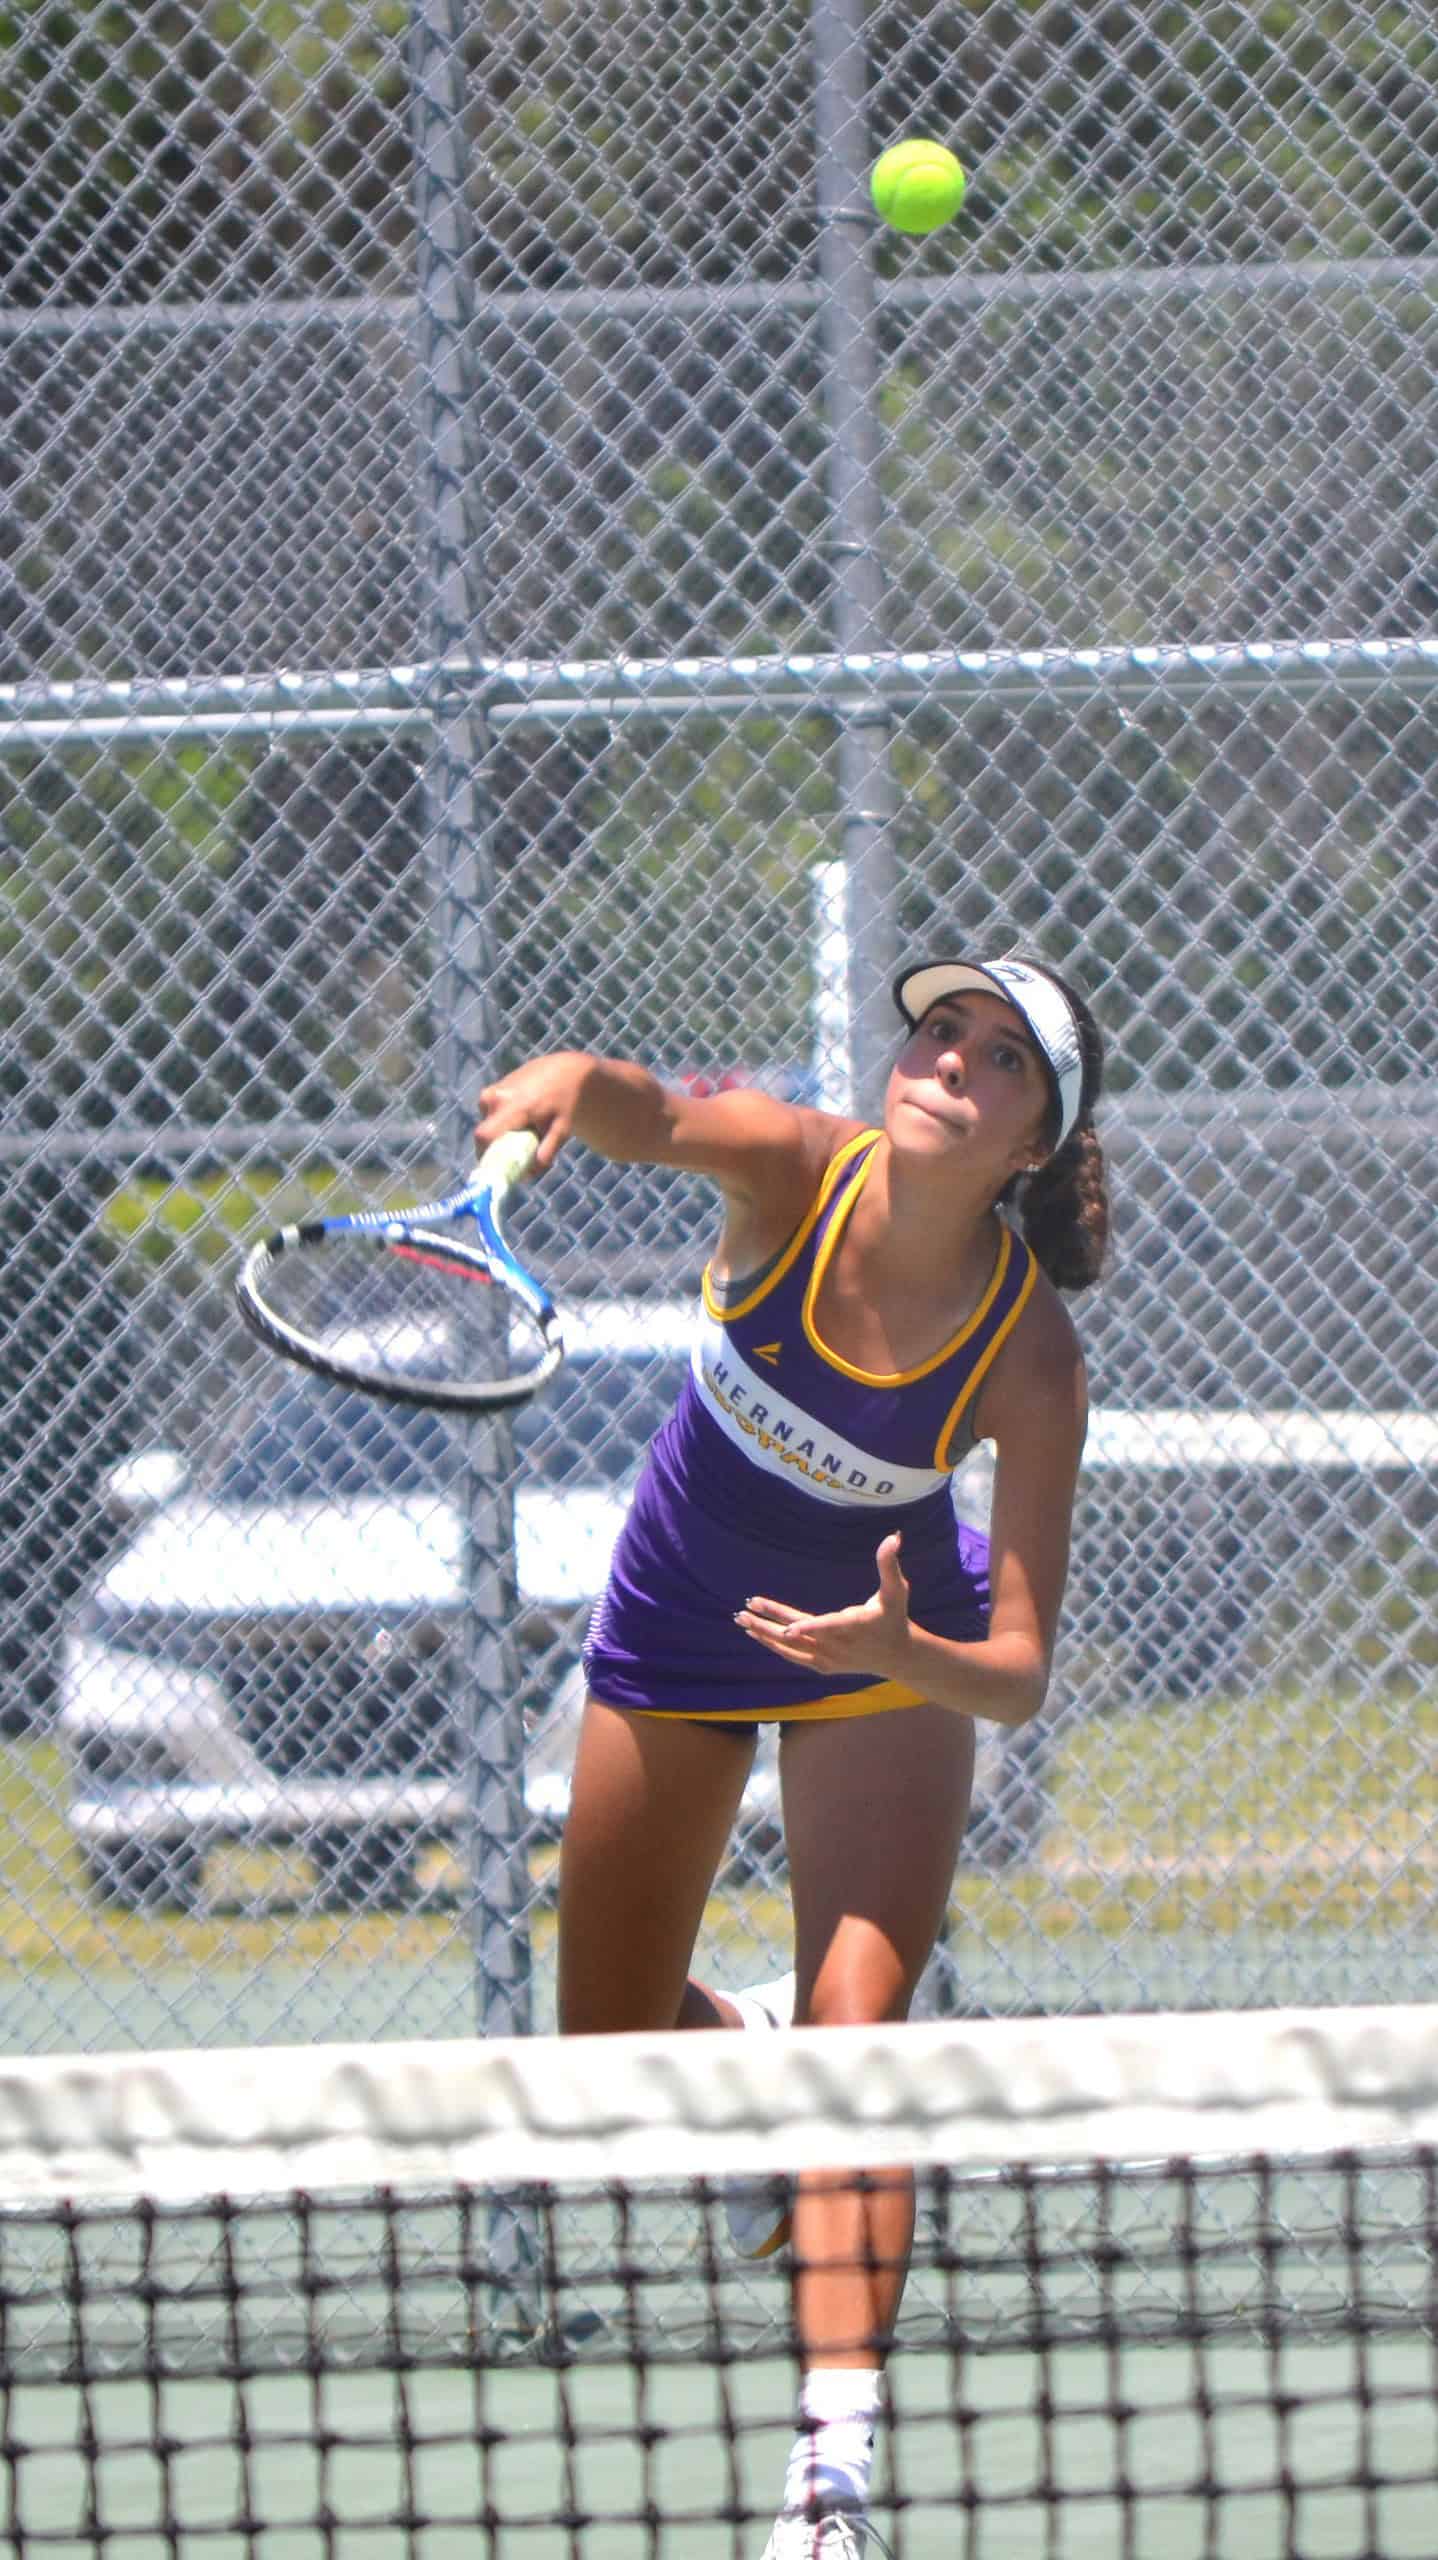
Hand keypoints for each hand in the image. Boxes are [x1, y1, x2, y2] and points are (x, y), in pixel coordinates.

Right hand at [474, 1054, 586, 1172]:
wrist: (562, 1073)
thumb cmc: (564, 1103)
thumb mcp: (562, 1129)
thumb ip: (547, 1151)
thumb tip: (529, 1175)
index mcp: (514, 1106)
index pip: (485, 1136)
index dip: (486, 1156)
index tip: (497, 1169)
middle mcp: (496, 1098)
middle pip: (485, 1136)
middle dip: (497, 1149)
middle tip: (517, 1155)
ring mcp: (490, 1093)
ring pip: (487, 1127)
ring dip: (500, 1136)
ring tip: (524, 1131)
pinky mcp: (489, 1092)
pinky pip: (489, 1117)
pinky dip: (501, 1125)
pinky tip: (521, 1120)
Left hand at [735, 1534, 911, 1682]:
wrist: (897, 1656)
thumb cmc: (894, 1617)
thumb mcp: (897, 1590)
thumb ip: (889, 1564)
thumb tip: (893, 1536)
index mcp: (856, 1627)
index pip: (831, 1627)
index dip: (811, 1628)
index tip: (788, 1628)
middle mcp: (840, 1647)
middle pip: (800, 1636)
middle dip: (770, 1623)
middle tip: (744, 1610)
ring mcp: (830, 1659)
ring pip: (792, 1648)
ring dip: (765, 1633)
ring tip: (742, 1619)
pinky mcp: (823, 1666)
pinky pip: (794, 1656)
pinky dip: (775, 1646)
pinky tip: (756, 1633)